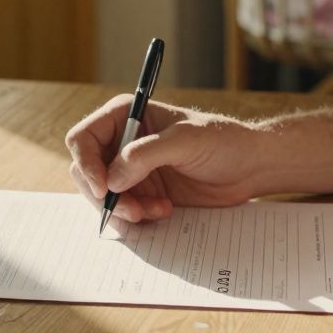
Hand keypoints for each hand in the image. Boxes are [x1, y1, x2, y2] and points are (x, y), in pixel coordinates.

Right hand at [64, 95, 263, 222]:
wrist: (249, 167)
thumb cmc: (223, 141)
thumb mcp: (186, 141)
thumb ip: (145, 155)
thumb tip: (111, 179)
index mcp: (125, 116)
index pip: (83, 138)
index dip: (86, 163)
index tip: (103, 188)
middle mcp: (122, 141)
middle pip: (86, 171)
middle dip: (105, 195)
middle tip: (133, 211)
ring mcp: (131, 169)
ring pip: (103, 196)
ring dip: (124, 209)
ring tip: (156, 210)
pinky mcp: (143, 192)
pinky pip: (123, 210)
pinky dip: (138, 217)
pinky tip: (165, 210)